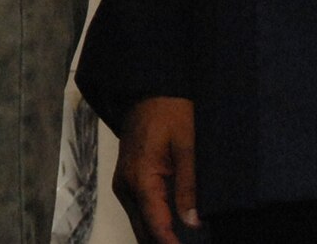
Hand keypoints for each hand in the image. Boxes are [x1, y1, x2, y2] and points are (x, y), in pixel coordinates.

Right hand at [111, 95, 198, 243]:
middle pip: (143, 231)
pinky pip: (140, 210)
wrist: (150, 89)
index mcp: (140, 179)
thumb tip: (193, 223)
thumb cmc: (171, 112)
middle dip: (163, 243)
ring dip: (159, 236)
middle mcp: (126, 186)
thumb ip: (189, 185)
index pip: (156, 225)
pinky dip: (155, 224)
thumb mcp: (187, 145)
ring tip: (185, 240)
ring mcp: (124, 183)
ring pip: (140, 223)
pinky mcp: (128, 179)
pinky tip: (175, 230)